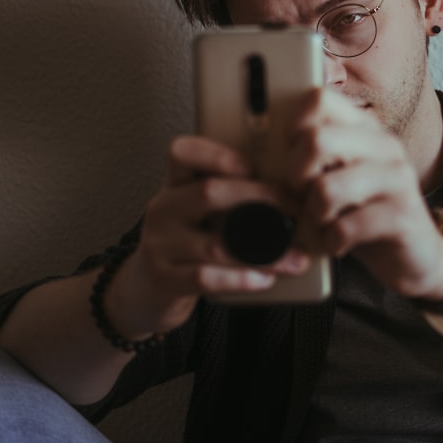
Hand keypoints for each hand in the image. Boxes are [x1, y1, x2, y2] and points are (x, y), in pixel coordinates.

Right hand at [109, 136, 310, 338]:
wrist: (145, 289)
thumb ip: (230, 198)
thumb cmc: (186, 245)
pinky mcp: (164, 279)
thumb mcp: (198, 213)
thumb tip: (290, 193)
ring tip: (295, 257)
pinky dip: (241, 279)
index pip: (183, 153)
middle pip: (209, 192)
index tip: (253, 165)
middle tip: (296, 207)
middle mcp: (163, 209)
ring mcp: (160, 245)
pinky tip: (265, 279)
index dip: (218, 154)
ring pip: (216, 245)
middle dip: (260, 198)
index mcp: (175, 185)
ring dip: (265, 253)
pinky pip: (206, 277)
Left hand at [285, 89, 442, 301]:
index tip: (293, 155)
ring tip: (324, 222)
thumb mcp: (338, 178)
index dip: (293, 127)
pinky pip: (346, 227)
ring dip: (314, 214)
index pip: (318, 99)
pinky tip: (339, 243)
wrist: (415, 257)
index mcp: (365, 129)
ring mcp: (397, 179)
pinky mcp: (403, 215)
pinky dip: (332, 241)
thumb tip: (267, 150)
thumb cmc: (366, 215)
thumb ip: (314, 158)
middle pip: (316, 140)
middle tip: (304, 196)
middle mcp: (384, 146)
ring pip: (326, 189)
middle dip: (297, 176)